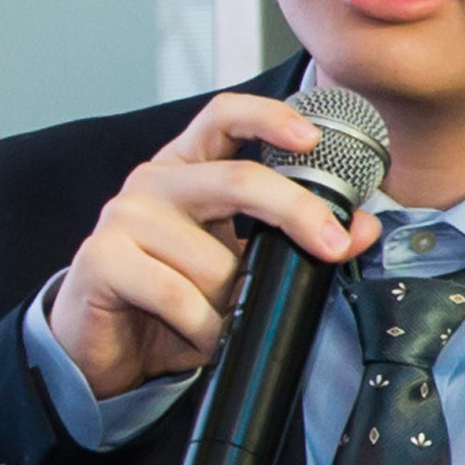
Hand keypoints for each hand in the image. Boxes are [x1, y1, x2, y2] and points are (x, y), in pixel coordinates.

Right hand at [40, 93, 382, 405]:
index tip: (312, 137)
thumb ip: (293, 238)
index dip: (270, 118)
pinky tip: (203, 337)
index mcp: (186, 168)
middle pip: (238, 179)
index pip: (225, 117)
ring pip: (213, 258)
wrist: (101, 347)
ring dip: (232, 302)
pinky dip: (204, 326)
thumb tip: (362, 228)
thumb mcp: (240, 264)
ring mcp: (123, 217)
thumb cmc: (170, 300)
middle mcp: (153, 181)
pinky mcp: (102, 259)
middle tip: (331, 246)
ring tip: (224, 320)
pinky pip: (178, 295)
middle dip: (296, 212)